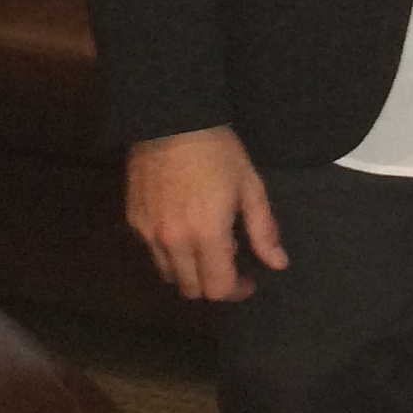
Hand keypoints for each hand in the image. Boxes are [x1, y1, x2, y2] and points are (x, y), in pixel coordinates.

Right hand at [126, 125, 286, 301]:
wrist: (171, 122)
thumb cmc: (219, 152)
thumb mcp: (250, 187)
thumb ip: (264, 230)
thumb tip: (279, 264)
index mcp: (206, 234)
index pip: (216, 288)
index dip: (236, 291)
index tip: (249, 280)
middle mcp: (172, 242)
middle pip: (191, 289)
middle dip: (214, 283)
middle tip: (231, 260)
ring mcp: (148, 234)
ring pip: (169, 275)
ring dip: (190, 270)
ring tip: (207, 243)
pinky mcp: (134, 221)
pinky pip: (152, 253)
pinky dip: (170, 252)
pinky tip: (184, 228)